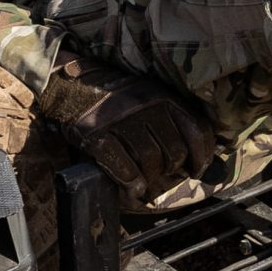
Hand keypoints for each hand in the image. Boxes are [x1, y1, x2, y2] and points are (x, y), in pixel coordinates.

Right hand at [34, 53, 214, 204]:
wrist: (70, 83)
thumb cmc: (114, 96)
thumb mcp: (148, 95)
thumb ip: (170, 116)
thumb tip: (194, 154)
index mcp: (163, 96)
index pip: (196, 130)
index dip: (201, 155)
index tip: (197, 168)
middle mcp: (146, 106)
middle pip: (174, 151)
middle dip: (172, 170)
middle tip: (164, 177)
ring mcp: (120, 120)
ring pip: (151, 161)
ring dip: (151, 179)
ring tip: (146, 185)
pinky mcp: (97, 134)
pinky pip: (123, 166)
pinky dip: (130, 182)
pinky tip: (131, 188)